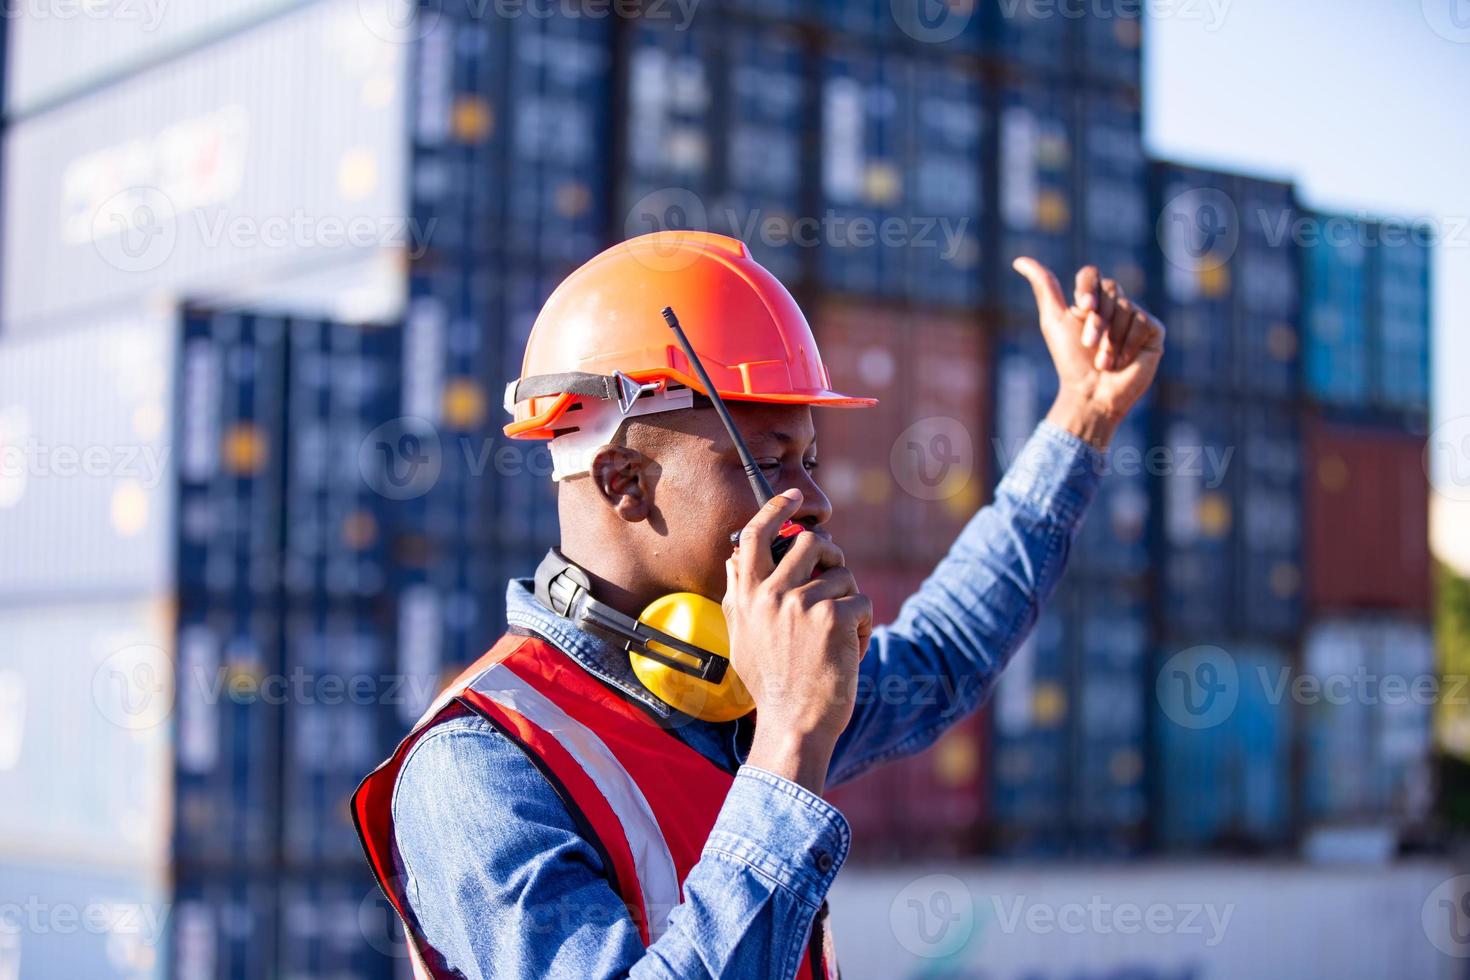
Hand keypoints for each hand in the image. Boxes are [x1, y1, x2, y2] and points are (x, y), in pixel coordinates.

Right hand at [722, 490, 871, 793]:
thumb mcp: (741, 637)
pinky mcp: (832, 617)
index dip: (777, 509)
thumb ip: (738, 595)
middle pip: (810, 542)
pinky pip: (862, 601)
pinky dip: (864, 626)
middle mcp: (769, 594)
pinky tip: (852, 651)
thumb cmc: (771, 685)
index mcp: (745, 596)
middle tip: (837, 579)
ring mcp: (801, 604)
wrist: (793, 725)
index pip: (756, 534)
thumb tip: (734, 555)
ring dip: (849, 600)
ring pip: (843, 574)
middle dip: (831, 556)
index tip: (793, 497)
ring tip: (841, 634)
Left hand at [1013, 257, 1165, 448]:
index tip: (1083, 308)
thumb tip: (1019, 261)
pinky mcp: (1154, 330)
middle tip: (1089, 346)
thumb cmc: (1071, 360)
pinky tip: (1123, 362)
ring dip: (1111, 340)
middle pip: (1110, 290)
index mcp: (1091, 300)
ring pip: (1126, 308)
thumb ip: (1044, 288)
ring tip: (1104, 362)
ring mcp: (1136, 316)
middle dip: (1097, 321)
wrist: (1092, 393)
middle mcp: (1115, 304)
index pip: (1091, 274)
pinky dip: (1128, 345)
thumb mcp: (1054, 321)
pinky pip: (1143, 322)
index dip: (1088, 289)